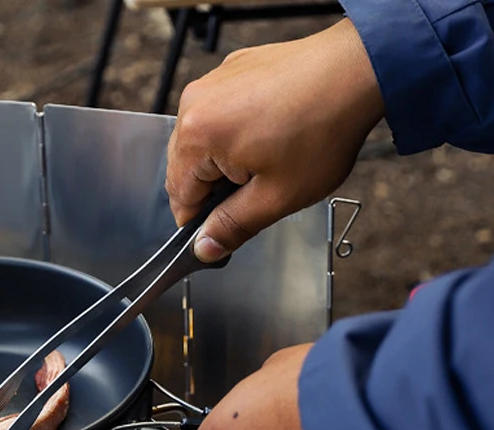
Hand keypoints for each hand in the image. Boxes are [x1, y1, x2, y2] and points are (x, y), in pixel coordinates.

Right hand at [166, 18, 383, 261]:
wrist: (362, 69)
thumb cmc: (323, 130)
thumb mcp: (276, 197)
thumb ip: (232, 227)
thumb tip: (203, 250)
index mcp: (196, 136)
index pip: (180, 197)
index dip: (205, 219)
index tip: (230, 224)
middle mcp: (195, 102)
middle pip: (187, 167)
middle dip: (216, 186)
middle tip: (259, 188)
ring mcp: (215, 80)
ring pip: (203, 141)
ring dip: (227, 158)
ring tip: (270, 155)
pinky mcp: (235, 68)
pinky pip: (221, 113)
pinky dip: (238, 129)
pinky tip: (272, 131)